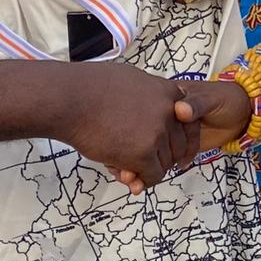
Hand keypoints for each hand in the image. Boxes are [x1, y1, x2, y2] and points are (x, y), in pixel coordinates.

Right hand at [54, 62, 248, 191]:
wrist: (69, 99)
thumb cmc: (90, 88)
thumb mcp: (131, 80)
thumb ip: (149, 98)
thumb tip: (158, 114)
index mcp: (167, 92)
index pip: (190, 122)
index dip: (184, 141)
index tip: (181, 156)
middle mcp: (169, 112)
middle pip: (178, 146)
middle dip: (163, 158)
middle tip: (143, 165)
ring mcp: (157, 133)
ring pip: (164, 163)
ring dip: (146, 169)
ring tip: (122, 165)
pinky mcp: (143, 153)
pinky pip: (153, 176)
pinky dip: (142, 180)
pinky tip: (125, 175)